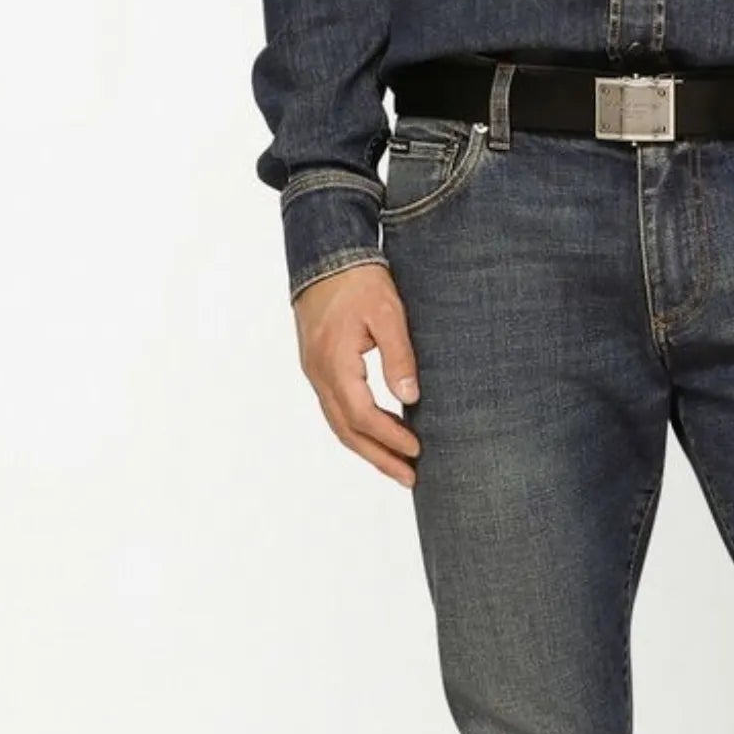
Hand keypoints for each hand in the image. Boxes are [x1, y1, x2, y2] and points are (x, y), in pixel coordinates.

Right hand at [292, 259, 421, 487]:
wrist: (325, 255)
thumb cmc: (358, 280)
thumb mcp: (387, 313)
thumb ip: (398, 355)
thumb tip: (409, 397)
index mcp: (334, 362)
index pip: (363, 415)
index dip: (391, 437)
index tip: (418, 449)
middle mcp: (318, 373)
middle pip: (347, 430)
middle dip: (379, 457)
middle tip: (410, 477)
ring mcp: (314, 372)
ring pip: (338, 423)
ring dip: (367, 448)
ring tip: (397, 466)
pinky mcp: (318, 367)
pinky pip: (336, 409)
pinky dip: (356, 429)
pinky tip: (377, 436)